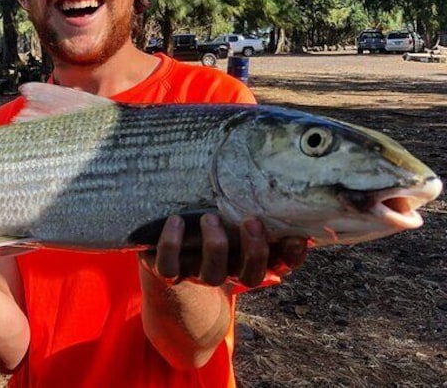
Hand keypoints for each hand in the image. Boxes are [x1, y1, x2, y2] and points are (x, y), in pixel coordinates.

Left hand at [139, 213, 307, 287]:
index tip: (297, 237)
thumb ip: (254, 209)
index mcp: (246, 261)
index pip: (278, 267)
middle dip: (254, 250)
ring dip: (215, 246)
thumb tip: (281, 187)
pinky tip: (176, 220)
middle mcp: (226, 272)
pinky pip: (169, 268)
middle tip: (251, 220)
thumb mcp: (233, 219)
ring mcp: (197, 274)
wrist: (167, 261)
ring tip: (210, 218)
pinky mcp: (169, 272)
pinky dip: (171, 245)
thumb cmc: (209, 228)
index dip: (290, 258)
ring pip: (212, 275)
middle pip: (248, 276)